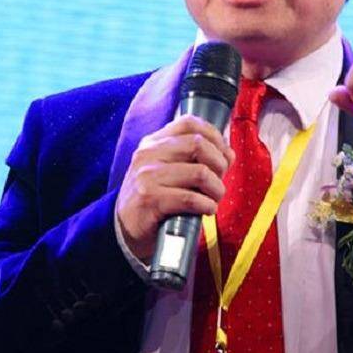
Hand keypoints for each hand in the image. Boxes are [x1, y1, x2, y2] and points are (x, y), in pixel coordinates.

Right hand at [115, 115, 233, 260]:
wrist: (124, 229)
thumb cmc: (154, 198)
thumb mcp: (166, 169)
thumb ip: (192, 157)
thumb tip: (229, 153)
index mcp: (153, 142)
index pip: (189, 123)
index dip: (214, 136)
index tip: (224, 155)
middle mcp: (148, 153)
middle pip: (198, 144)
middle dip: (219, 163)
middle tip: (220, 180)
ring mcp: (147, 176)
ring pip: (200, 172)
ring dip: (216, 188)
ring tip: (215, 198)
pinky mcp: (150, 200)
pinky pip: (190, 198)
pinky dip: (207, 205)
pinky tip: (207, 210)